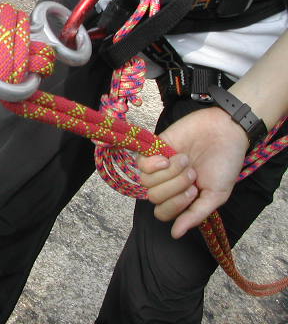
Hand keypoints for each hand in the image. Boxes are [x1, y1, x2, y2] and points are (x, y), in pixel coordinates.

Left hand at [137, 106, 248, 237]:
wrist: (224, 131)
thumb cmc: (224, 164)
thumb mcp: (216, 195)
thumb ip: (195, 215)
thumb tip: (175, 234)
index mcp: (181, 198)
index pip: (162, 213)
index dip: (175, 205)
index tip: (194, 191)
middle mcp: (167, 184)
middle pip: (154, 197)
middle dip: (175, 186)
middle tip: (192, 173)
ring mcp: (158, 167)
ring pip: (146, 182)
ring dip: (169, 173)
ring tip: (186, 161)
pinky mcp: (152, 149)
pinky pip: (140, 164)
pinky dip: (154, 163)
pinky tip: (168, 157)